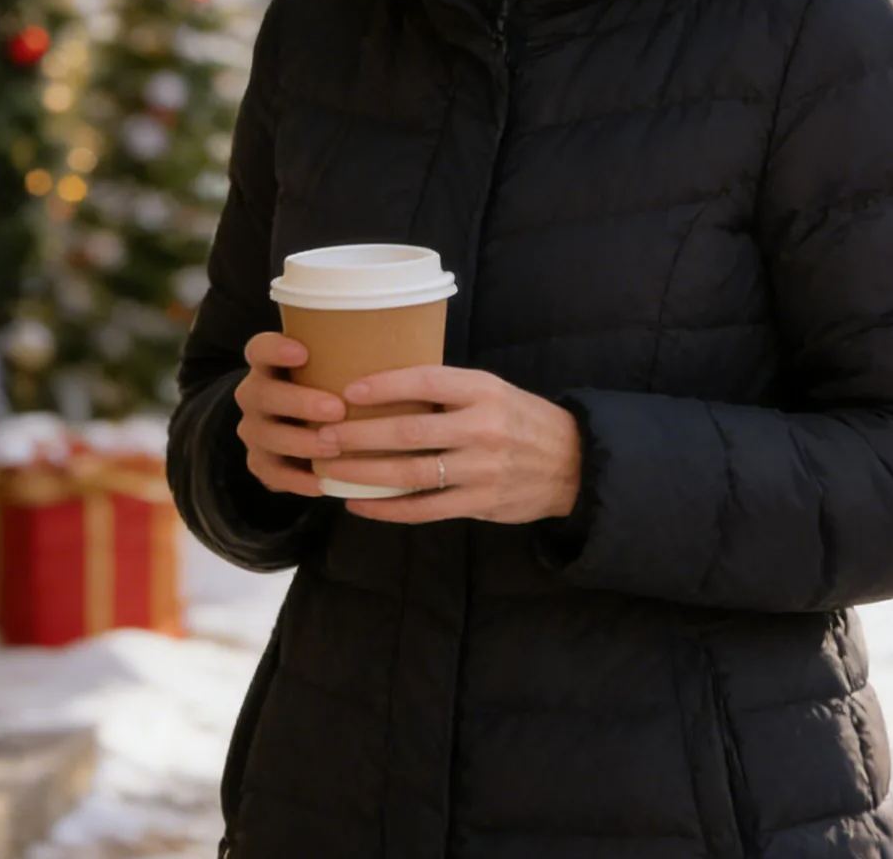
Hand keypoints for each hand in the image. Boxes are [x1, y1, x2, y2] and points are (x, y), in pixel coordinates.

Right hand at [232, 331, 347, 497]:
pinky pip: (274, 474)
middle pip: (263, 394)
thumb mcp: (331, 367)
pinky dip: (298, 480)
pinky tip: (324, 483)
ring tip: (334, 447)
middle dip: (299, 402)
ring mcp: (254, 430)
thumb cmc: (328, 387)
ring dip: (300, 442)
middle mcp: (254, 394)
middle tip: (337, 409)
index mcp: (267, 364)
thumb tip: (403, 345)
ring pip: (267, 435)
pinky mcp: (260, 463)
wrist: (300, 427)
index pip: (259, 349)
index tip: (303, 352)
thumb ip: (350, 357)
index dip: (275, 349)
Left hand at [327, 364, 582, 524]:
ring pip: (410, 474)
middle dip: (359, 435)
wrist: (571, 463)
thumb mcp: (490, 390)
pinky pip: (423, 509)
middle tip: (322, 435)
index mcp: (482, 391)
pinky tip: (358, 504)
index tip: (347, 390)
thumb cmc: (518, 418)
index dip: (384, 385)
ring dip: (364, 473)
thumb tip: (382, 384)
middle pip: (409, 432)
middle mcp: (481, 428)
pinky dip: (387, 508)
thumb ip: (446, 391)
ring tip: (329, 470)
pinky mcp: (478, 503)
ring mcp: (480, 469)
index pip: (426, 382)